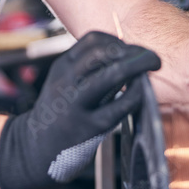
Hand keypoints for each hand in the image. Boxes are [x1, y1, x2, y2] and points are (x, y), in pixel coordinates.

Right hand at [0, 31, 160, 188]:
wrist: (36, 149)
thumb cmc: (59, 113)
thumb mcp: (64, 82)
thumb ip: (88, 69)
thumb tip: (126, 54)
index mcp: (62, 66)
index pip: (93, 39)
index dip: (118, 41)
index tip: (131, 50)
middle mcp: (67, 81)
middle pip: (103, 52)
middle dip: (133, 50)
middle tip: (151, 57)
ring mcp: (77, 104)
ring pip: (111, 74)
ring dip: (137, 66)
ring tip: (152, 67)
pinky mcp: (89, 127)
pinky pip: (119, 106)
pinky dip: (136, 94)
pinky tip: (142, 93)